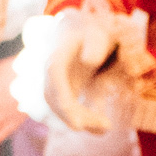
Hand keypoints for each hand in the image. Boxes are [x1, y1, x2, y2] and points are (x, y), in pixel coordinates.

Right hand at [44, 0, 155, 134]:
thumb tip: (89, 61)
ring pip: (57, 106)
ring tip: (105, 127)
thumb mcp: (97, 31)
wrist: (77, 28)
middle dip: (74, 117)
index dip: (62, 103)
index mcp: (57, 53)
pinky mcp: (61, 90)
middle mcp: (49, 70)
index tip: (78, 125)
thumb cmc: (90, 30)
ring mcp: (53, 82)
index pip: (54, 79)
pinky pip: (66, 107)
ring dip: (79, 120)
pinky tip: (100, 127)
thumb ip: (95, 43)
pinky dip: (81, 118)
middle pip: (53, 98)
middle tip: (105, 126)